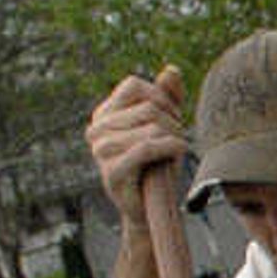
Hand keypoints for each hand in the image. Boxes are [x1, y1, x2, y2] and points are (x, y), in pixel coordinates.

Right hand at [89, 67, 190, 206]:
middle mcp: (96, 130)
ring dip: (175, 136)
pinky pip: (147, 148)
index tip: (173, 116)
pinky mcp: (111, 172)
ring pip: (151, 127)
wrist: (151, 207)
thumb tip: (171, 70)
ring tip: (177, 148)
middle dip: (173, 121)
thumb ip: (167, 96)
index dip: (161, 96)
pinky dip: (171, 147)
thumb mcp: (165, 125)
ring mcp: (100, 151)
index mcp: (104, 114)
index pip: (134, 84)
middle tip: (178, 137)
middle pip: (148, 107)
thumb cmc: (158, 163)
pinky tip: (179, 152)